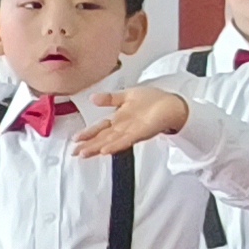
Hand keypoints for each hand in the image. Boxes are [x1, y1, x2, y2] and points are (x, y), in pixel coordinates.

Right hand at [67, 86, 188, 157]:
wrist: (174, 103)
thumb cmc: (153, 100)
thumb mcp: (127, 95)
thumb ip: (110, 98)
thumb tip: (93, 98)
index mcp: (119, 119)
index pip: (100, 128)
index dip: (87, 133)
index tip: (75, 140)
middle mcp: (123, 128)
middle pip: (102, 137)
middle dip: (88, 145)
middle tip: (74, 152)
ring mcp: (132, 131)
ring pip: (111, 141)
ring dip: (97, 147)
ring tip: (85, 153)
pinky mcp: (142, 133)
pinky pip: (126, 140)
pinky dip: (115, 145)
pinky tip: (105, 150)